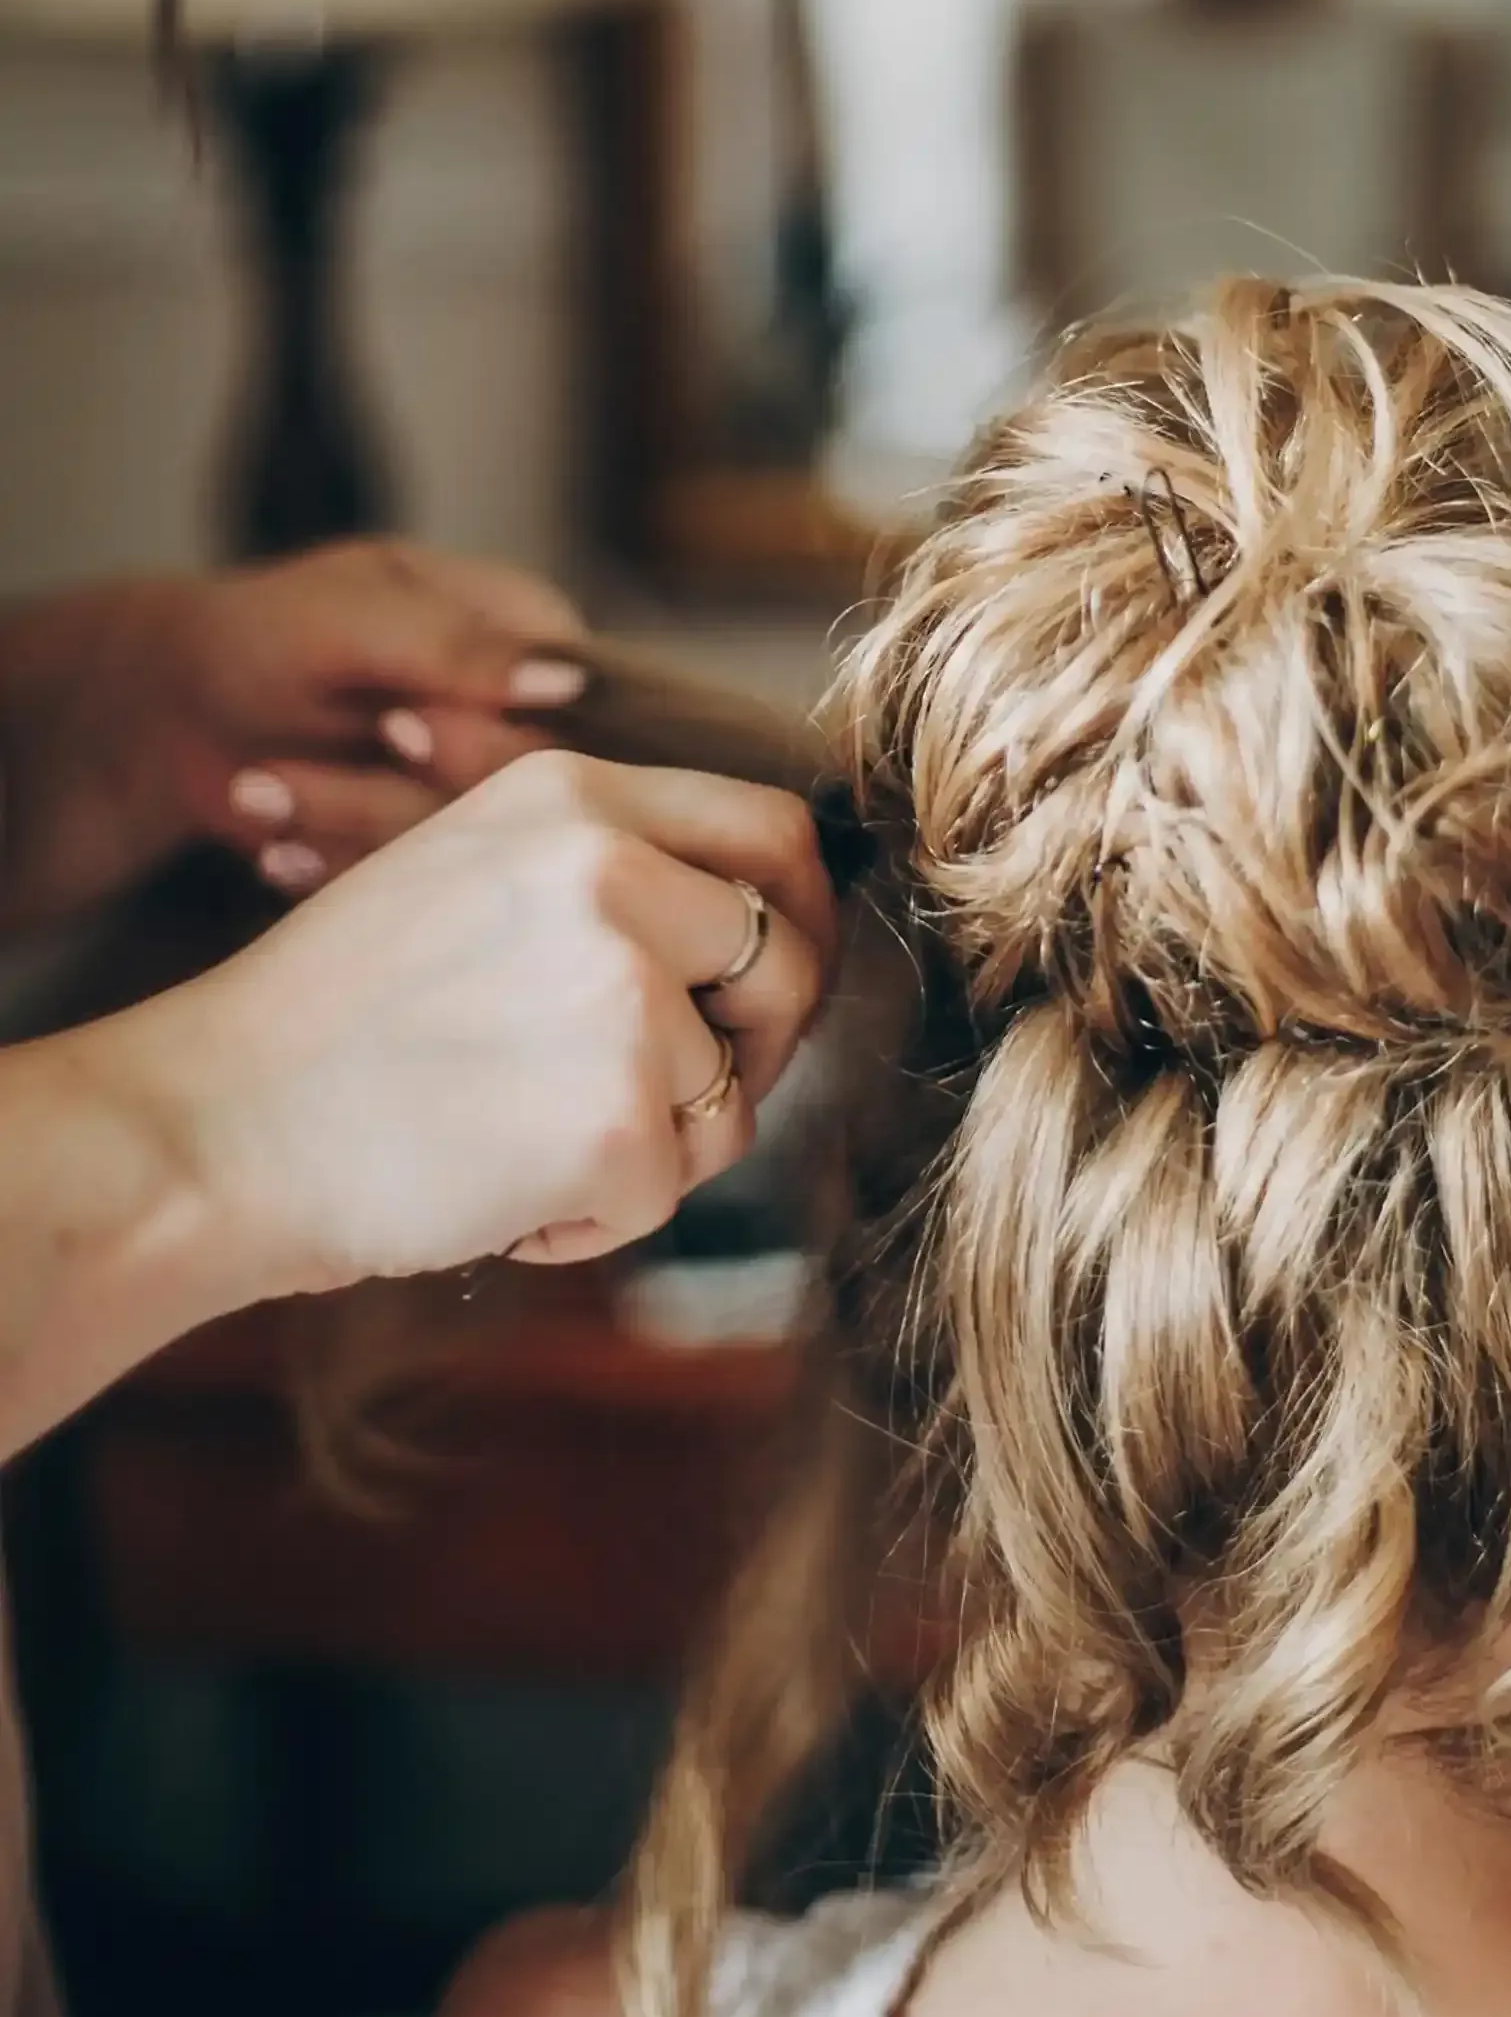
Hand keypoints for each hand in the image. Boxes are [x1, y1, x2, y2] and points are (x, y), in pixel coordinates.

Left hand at [0, 541, 586, 929]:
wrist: (172, 713)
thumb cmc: (257, 635)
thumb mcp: (348, 619)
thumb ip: (456, 648)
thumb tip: (568, 682)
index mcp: (532, 640)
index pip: (581, 710)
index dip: (497, 733)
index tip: (397, 727)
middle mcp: (523, 722)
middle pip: (529, 789)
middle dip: (406, 781)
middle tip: (331, 754)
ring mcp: (475, 797)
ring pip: (466, 847)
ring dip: (350, 820)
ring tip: (261, 786)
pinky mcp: (427, 857)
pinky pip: (415, 889)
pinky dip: (334, 867)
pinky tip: (276, 843)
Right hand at [84, 751, 834, 1292]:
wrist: (206, 1129)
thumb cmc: (326, 1029)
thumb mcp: (467, 874)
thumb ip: (606, 869)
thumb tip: (762, 919)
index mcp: (573, 796)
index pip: (773, 831)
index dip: (799, 920)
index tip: (766, 987)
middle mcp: (611, 869)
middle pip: (788, 962)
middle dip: (751, 1048)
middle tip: (658, 1100)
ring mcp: (624, 989)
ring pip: (729, 1096)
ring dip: (648, 1149)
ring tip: (515, 1142)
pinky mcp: (622, 1112)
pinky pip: (670, 1191)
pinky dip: (593, 1220)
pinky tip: (493, 1199)